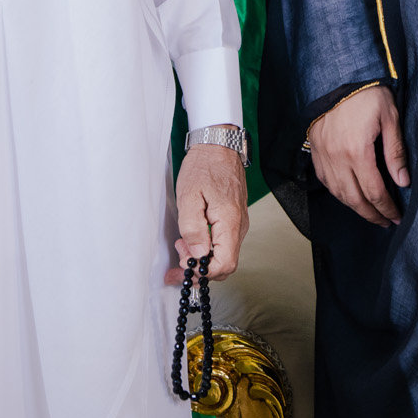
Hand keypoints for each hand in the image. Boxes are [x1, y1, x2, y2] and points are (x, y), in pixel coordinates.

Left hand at [169, 141, 247, 283]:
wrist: (218, 145)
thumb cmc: (204, 166)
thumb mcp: (189, 196)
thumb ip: (193, 229)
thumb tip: (198, 255)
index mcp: (230, 221)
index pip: (224, 264)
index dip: (203, 272)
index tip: (184, 266)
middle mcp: (239, 225)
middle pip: (225, 264)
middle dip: (200, 268)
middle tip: (178, 259)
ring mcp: (239, 222)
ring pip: (224, 254)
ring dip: (202, 258)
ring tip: (182, 245)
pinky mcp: (234, 219)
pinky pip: (223, 243)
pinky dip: (207, 248)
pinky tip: (192, 240)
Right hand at [308, 85, 407, 227]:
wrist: (337, 74)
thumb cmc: (367, 92)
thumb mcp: (389, 117)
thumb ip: (395, 152)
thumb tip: (403, 181)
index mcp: (357, 151)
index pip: (374, 191)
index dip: (386, 208)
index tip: (396, 217)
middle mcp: (336, 158)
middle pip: (354, 199)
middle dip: (372, 214)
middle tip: (386, 222)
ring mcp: (323, 155)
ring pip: (338, 193)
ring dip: (354, 207)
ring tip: (370, 213)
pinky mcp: (315, 150)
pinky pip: (325, 180)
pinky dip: (338, 193)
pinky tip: (348, 196)